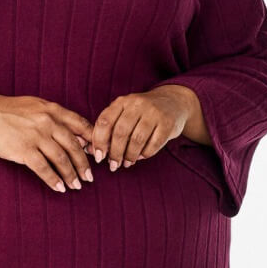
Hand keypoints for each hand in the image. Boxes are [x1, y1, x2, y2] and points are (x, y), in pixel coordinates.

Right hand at [0, 94, 96, 193]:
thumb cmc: (11, 111)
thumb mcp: (38, 106)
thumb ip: (57, 118)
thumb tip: (78, 136)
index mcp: (54, 110)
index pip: (82, 125)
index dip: (92, 142)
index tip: (97, 155)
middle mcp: (48, 122)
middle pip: (74, 146)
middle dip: (83, 164)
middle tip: (89, 178)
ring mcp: (36, 136)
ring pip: (61, 159)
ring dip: (71, 175)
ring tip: (75, 185)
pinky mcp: (23, 150)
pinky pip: (43, 168)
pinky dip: (53, 180)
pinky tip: (59, 188)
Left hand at [87, 85, 204, 168]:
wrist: (173, 102)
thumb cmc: (141, 114)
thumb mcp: (124, 114)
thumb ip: (109, 129)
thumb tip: (93, 152)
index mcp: (122, 101)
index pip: (105, 121)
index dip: (99, 142)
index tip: (99, 157)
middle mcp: (137, 104)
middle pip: (120, 133)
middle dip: (115, 153)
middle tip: (113, 165)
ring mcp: (154, 112)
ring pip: (136, 140)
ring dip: (129, 156)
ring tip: (126, 163)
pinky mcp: (168, 123)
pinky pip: (153, 144)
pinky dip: (145, 154)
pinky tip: (141, 156)